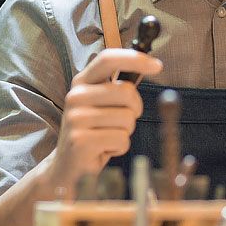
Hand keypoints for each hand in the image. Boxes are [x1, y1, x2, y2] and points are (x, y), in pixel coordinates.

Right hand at [54, 49, 163, 180]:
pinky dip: (120, 147)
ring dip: (125, 132)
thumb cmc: (93, 132)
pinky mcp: (81, 140)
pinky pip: (121, 139)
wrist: (68, 166)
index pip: (108, 59)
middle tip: (120, 122)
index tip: (158, 66)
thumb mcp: (102, 104)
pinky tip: (104, 150)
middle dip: (134, 110)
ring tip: (107, 137)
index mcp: (81, 82)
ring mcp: (76, 118)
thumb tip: (149, 65)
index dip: (135, 59)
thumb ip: (118, 86)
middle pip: (127, 92)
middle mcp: (75, 96)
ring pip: (127, 118)